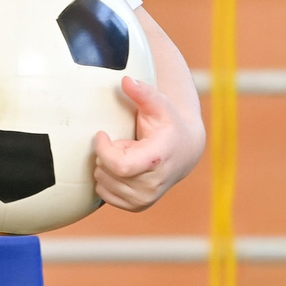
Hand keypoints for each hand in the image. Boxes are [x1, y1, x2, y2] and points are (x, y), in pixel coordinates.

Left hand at [93, 75, 199, 210]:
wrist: (184, 152)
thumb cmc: (168, 124)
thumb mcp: (159, 105)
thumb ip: (143, 93)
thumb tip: (126, 80)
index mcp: (158, 160)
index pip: (118, 165)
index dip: (103, 148)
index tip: (102, 133)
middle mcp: (153, 184)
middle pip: (107, 172)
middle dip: (105, 154)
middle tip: (120, 143)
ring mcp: (146, 198)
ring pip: (102, 183)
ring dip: (105, 166)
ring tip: (125, 154)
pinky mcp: (138, 206)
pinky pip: (103, 194)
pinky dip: (106, 179)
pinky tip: (121, 168)